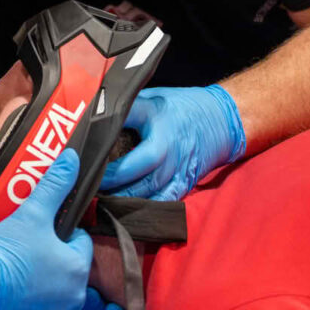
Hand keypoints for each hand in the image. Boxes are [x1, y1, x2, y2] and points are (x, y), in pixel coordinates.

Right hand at [0, 148, 92, 309]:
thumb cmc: (6, 252)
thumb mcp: (32, 213)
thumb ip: (55, 185)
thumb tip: (72, 158)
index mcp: (78, 266)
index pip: (80, 243)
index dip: (61, 236)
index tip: (41, 236)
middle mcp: (76, 297)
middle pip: (70, 270)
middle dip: (55, 261)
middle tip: (28, 253)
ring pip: (60, 294)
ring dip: (47, 285)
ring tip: (22, 274)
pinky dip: (37, 309)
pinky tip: (18, 296)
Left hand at [100, 84, 245, 201]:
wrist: (221, 119)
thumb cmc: (180, 108)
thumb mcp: (153, 97)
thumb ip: (128, 107)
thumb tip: (93, 115)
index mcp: (157, 113)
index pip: (130, 115)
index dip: (108, 126)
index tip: (87, 142)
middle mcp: (169, 141)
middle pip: (142, 164)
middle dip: (115, 177)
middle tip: (90, 182)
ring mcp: (178, 164)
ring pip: (151, 188)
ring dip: (124, 197)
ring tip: (100, 200)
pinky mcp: (184, 181)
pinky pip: (164, 200)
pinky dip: (145, 208)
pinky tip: (125, 213)